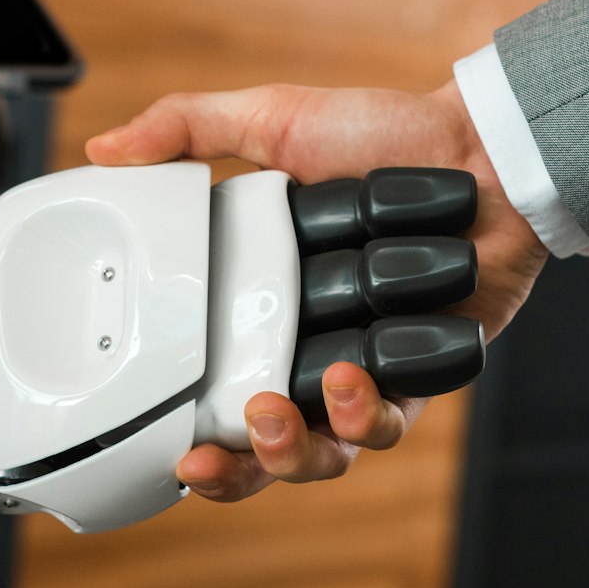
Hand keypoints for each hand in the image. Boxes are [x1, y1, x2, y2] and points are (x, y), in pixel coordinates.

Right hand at [86, 80, 549, 501]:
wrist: (484, 149)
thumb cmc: (389, 134)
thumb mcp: (276, 117)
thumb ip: (187, 128)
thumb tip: (105, 147)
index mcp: (260, 303)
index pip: (211, 386)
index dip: (189, 431)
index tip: (168, 446)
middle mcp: (307, 347)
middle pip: (261, 445)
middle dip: (233, 469)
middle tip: (210, 454)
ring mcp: (365, 369)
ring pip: (322, 451)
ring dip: (290, 453)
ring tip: (271, 417)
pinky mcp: (420, 378)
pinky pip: (389, 425)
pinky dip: (365, 416)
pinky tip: (351, 382)